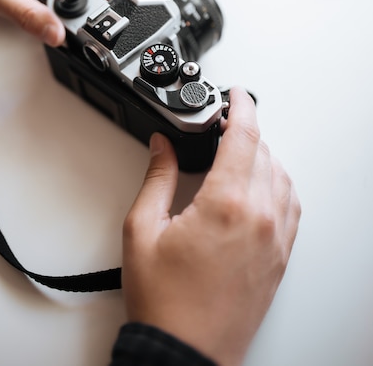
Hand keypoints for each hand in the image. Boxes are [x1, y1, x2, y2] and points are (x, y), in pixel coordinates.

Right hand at [122, 87, 300, 365]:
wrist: (184, 352)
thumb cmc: (164, 300)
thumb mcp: (142, 230)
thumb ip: (156, 178)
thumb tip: (161, 146)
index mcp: (226, 204)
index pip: (244, 136)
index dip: (241, 106)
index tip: (235, 93)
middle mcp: (259, 217)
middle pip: (263, 152)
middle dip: (244, 130)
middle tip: (222, 125)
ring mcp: (275, 237)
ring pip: (281, 175)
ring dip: (262, 155)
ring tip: (236, 153)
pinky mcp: (280, 256)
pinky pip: (290, 205)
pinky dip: (277, 183)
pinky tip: (259, 185)